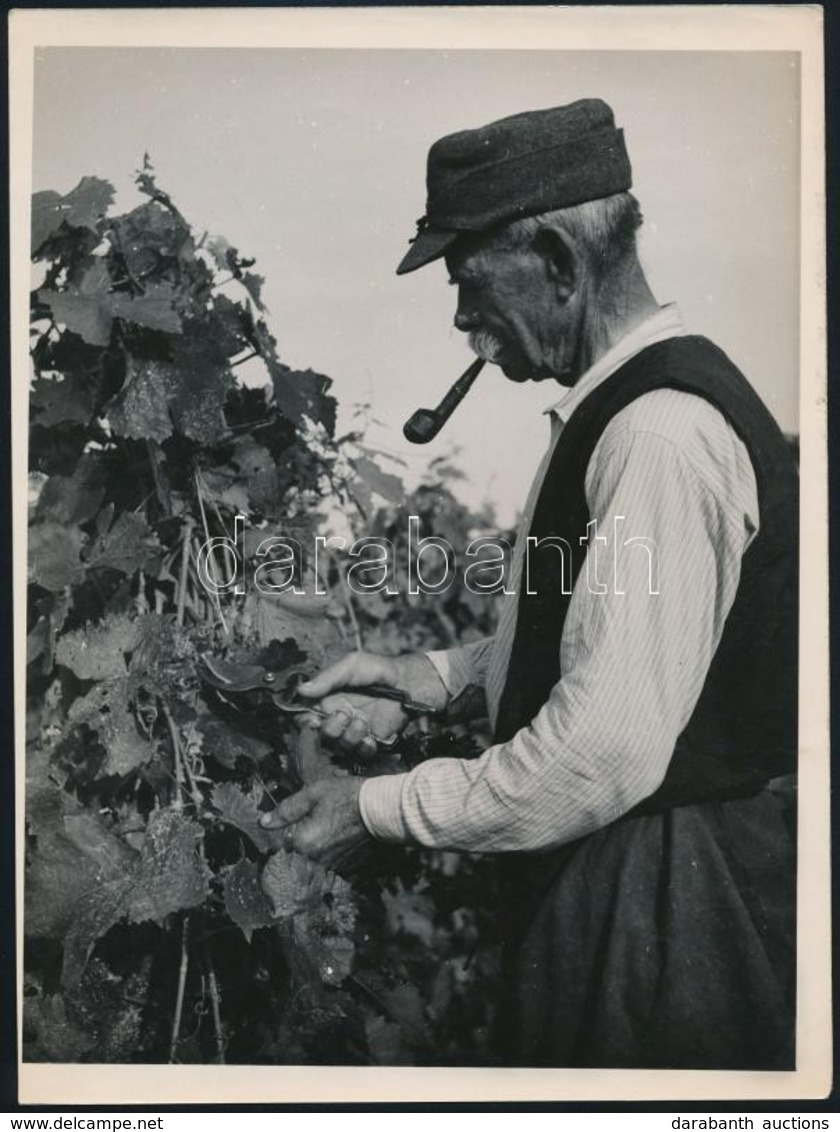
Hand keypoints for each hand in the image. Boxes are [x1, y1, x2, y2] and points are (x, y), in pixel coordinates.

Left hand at [258, 776, 370, 872]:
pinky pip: (333, 862)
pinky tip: (343, 837)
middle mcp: (315, 859)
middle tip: (322, 820)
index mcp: (303, 842)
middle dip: (304, 839)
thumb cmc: (348, 796)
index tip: (300, 819)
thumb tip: (263, 822)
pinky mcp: (348, 867)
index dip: (289, 829)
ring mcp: (333, 865)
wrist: (383, 809)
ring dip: (319, 847)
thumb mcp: (314, 793)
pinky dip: (335, 852)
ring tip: (334, 827)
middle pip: (299, 852)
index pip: (283, 842)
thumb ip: (287, 809)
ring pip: (316, 858)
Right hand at [297, 651, 448, 754]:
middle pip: (322, 735)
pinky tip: (371, 735)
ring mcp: (355, 730)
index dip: (305, 721)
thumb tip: (301, 691)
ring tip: (363, 721)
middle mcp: (339, 717)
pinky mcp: (372, 741)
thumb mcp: (350, 665)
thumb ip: (326, 678)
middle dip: (331, 728)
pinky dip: (364, 747)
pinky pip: (361, 753)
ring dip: (350, 735)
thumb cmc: (377, 670)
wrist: (407, 682)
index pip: (307, 716)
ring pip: (340, 746)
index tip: (312, 719)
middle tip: (345, 715)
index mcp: (328, 700)